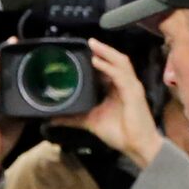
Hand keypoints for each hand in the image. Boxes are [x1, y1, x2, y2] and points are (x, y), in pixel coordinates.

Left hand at [72, 40, 161, 166]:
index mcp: (117, 88)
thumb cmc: (119, 133)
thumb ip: (73, 118)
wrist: (136, 146)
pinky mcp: (134, 92)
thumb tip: (52, 118)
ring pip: (120, 62)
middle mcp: (125, 84)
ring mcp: (131, 86)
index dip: (99, 58)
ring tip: (94, 45)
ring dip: (106, 52)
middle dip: (103, 50)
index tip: (84, 51)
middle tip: (89, 42)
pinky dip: (109, 67)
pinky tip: (98, 61)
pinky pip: (121, 75)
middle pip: (115, 61)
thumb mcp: (90, 121)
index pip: (109, 68)